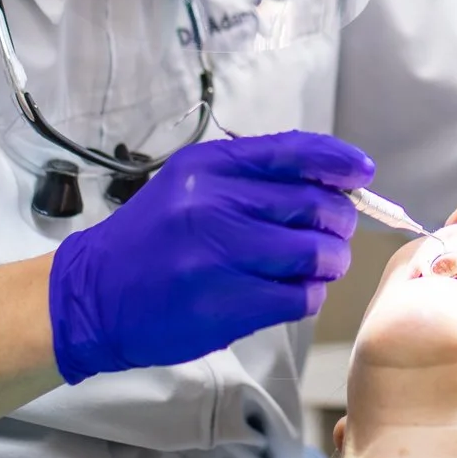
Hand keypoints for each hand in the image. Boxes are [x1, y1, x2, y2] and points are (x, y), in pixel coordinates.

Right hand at [48, 132, 371, 381]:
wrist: (94, 295)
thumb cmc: (151, 240)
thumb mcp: (191, 186)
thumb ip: (253, 178)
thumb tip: (332, 182)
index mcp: (209, 168)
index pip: (295, 152)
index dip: (339, 161)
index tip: (362, 173)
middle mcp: (214, 205)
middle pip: (317, 205)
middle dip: (338, 222)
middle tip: (331, 235)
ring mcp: (219, 257)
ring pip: (316, 254)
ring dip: (328, 263)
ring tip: (313, 268)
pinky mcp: (226, 305)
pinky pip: (300, 297)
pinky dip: (308, 295)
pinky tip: (290, 292)